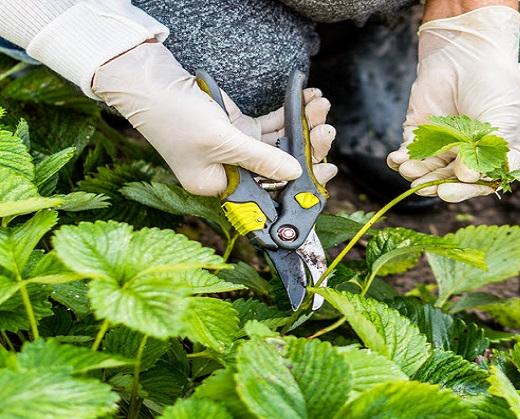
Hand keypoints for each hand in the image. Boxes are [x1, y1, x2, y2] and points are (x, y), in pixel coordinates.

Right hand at [92, 42, 336, 195]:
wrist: (148, 80)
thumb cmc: (175, 116)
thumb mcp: (222, 141)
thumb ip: (262, 159)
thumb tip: (296, 173)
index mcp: (218, 187)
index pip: (266, 194)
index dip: (298, 184)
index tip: (324, 171)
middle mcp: (228, 172)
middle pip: (277, 168)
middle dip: (305, 149)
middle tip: (327, 132)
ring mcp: (234, 148)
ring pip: (277, 144)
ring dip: (301, 126)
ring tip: (320, 107)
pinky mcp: (236, 127)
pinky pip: (269, 125)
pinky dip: (288, 114)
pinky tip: (306, 100)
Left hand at [387, 6, 519, 202]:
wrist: (467, 50)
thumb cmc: (494, 84)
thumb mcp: (504, 119)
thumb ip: (488, 151)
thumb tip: (468, 178)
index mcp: (499, 157)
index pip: (483, 183)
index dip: (466, 191)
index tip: (449, 191)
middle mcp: (471, 157)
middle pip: (453, 181)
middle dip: (437, 185)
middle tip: (424, 187)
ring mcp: (446, 148)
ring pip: (430, 171)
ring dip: (418, 175)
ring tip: (409, 171)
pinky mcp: (420, 136)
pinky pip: (409, 155)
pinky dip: (401, 161)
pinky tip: (397, 160)